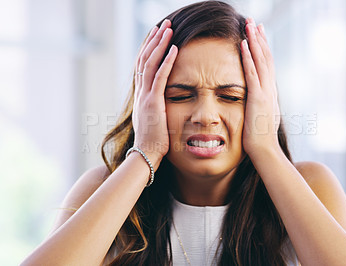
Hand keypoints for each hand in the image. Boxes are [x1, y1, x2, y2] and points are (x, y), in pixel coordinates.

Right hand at [132, 19, 177, 160]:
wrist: (146, 155)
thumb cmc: (153, 140)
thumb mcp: (153, 118)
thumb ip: (156, 106)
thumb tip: (161, 100)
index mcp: (142, 94)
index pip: (143, 65)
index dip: (149, 48)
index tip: (156, 35)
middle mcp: (141, 92)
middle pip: (144, 58)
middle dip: (154, 39)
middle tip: (163, 24)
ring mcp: (145, 96)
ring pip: (150, 63)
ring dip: (159, 44)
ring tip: (168, 28)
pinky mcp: (153, 103)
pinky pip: (160, 77)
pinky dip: (166, 61)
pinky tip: (174, 48)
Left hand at [241, 18, 280, 156]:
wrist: (265, 151)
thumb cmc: (260, 139)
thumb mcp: (260, 119)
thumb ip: (258, 107)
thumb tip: (255, 103)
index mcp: (269, 93)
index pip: (267, 66)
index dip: (263, 49)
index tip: (258, 34)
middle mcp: (270, 89)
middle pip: (266, 58)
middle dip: (260, 38)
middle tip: (254, 21)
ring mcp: (265, 92)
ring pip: (261, 60)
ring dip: (254, 41)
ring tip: (249, 24)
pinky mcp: (257, 98)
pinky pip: (252, 73)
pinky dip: (248, 57)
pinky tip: (243, 44)